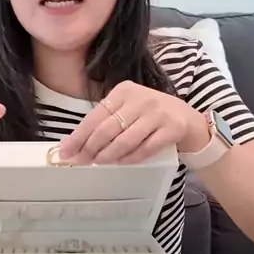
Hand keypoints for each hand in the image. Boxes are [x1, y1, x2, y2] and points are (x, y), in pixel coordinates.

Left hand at [58, 80, 208, 164]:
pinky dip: (131, 158)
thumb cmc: (150, 115)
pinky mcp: (172, 128)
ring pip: (125, 140)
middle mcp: (141, 98)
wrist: (187, 118)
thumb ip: (107, 121)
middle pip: (108, 128)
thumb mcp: (129, 109)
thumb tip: (76, 144)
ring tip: (99, 163)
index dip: (79, 136)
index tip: (66, 151)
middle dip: (90, 148)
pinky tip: (121, 163)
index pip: (96, 116)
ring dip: (108, 155)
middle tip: (80, 161)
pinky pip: (145, 148)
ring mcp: (158, 113)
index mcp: (124, 90)